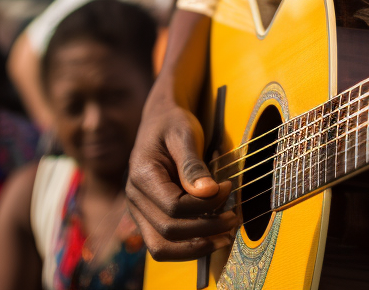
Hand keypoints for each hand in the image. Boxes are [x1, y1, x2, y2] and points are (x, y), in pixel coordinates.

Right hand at [126, 92, 237, 260]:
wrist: (159, 120)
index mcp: (141, 176)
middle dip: (205, 229)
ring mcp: (139, 211)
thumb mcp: (184, 134)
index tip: (228, 188)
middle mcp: (134, 199)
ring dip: (196, 247)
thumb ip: (193, 165)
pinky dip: (189, 245)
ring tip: (226, 236)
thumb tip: (209, 192)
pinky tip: (212, 236)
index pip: (173, 207)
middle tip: (233, 217)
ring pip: (161, 247)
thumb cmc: (173, 123)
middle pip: (167, 232)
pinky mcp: (149, 217)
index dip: (204, 204)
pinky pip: (164, 242)